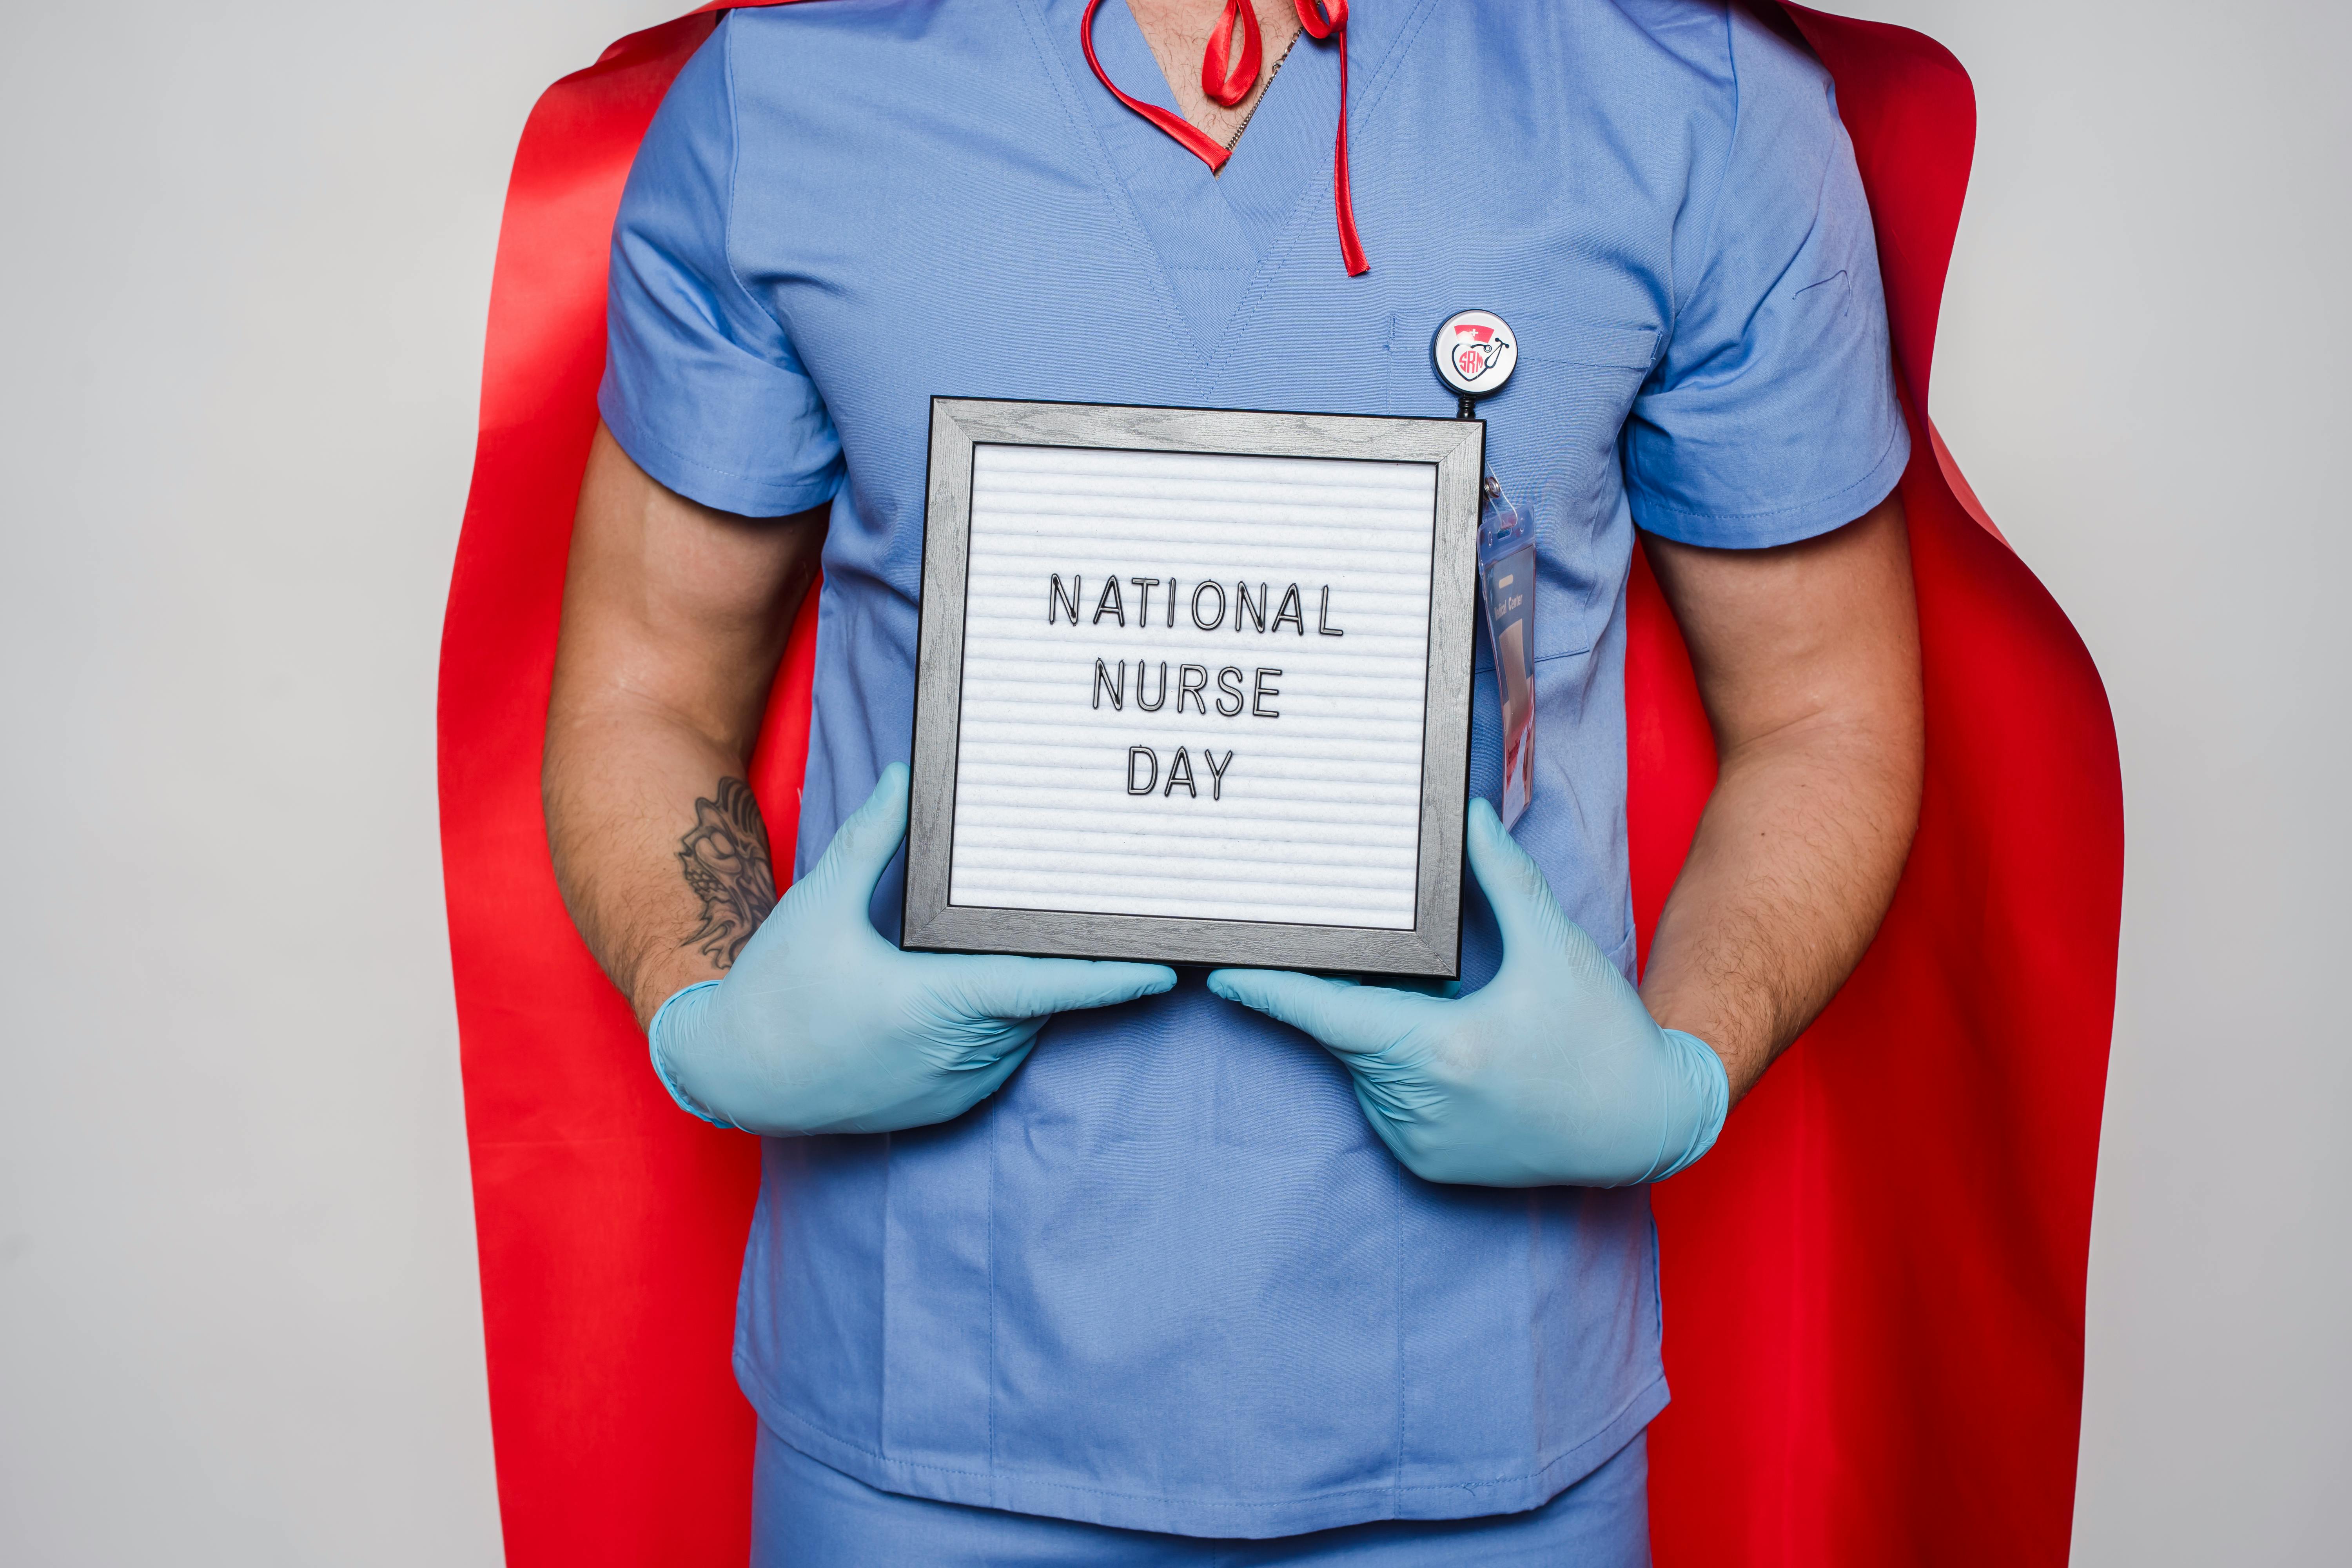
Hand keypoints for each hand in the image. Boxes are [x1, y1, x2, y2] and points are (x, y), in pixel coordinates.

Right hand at [648, 764, 1176, 1134]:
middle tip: (1094, 916)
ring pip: (1022, 1025)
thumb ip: (873, 839)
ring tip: (1008, 944)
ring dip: (1025, 988)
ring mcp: (955, 1086)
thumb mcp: (821, 903)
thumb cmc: (775, 989)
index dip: (1111, 977)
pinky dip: (1000, 1019)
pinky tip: (970, 986)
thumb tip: (906, 778)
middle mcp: (955, 1054)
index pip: (1046, 987)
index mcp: (933, 1004)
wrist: (735, 1074)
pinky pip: (999, 1053)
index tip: (1164, 969)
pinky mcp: (948, 1106)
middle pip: (1039, 998)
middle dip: (1061, 959)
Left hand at [1208, 798, 1728, 1186]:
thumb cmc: (1601, 1034)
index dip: (1271, 993)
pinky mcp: (1429, 1167)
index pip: (1329, 1013)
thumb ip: (1502, 879)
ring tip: (1460, 1020)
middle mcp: (1419, 1105)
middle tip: (1409, 976)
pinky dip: (1402, 1073)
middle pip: (1349, 1034)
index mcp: (1441, 1050)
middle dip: (1356, 996)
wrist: (1647, 1121)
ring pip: (1366, 1069)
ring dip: (1386, 1035)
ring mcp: (1421, 1144)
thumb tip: (1468, 817)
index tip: (1221, 977)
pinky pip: (1388, 1104)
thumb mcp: (1553, 946)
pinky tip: (1460, 1059)